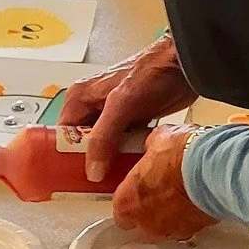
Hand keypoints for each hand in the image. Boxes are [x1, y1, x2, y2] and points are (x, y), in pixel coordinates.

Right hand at [62, 34, 197, 181]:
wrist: (186, 63)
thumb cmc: (151, 74)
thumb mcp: (121, 105)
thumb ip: (103, 138)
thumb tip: (92, 173)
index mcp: (79, 99)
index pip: (62, 136)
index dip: (66, 157)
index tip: (73, 179)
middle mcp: (91, 107)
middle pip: (81, 144)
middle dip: (88, 163)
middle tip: (95, 185)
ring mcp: (111, 115)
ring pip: (102, 146)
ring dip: (108, 162)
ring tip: (112, 182)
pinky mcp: (131, 120)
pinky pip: (120, 144)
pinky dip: (124, 156)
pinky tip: (129, 168)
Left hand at [111, 126, 216, 239]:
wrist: (215, 168)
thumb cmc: (182, 155)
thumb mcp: (159, 139)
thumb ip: (151, 147)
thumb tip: (154, 144)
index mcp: (127, 202)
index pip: (120, 211)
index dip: (130, 200)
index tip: (138, 189)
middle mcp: (144, 222)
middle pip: (141, 225)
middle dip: (149, 212)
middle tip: (161, 192)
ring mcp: (169, 230)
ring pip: (165, 229)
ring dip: (170, 216)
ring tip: (182, 196)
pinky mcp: (193, 231)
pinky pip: (187, 227)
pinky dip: (190, 217)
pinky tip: (197, 200)